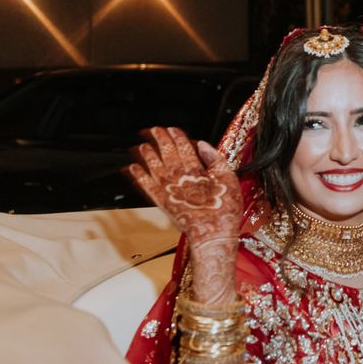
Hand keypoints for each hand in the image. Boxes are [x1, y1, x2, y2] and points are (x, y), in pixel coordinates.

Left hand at [127, 127, 243, 299]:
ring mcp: (168, 189)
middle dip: (159, 138)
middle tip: (154, 130)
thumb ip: (216, 160)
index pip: (183, 146)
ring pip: (153, 165)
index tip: (172, 129)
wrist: (213, 234)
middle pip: (166, 152)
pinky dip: (138, 175)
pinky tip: (133, 168)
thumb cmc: (223, 210)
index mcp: (196, 169)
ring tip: (142, 145)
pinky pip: (146, 185)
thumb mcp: (229, 180)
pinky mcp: (162, 202)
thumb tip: (203, 145)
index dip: (177, 135)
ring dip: (147, 153)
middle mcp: (179, 176)